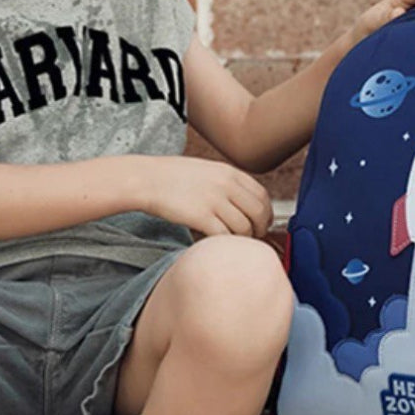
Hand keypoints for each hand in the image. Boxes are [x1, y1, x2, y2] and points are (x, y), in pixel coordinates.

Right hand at [135, 155, 273, 237]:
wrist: (147, 179)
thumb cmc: (172, 176)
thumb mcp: (207, 170)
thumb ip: (228, 182)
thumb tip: (244, 201)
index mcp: (230, 172)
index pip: (263, 195)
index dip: (267, 214)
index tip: (263, 224)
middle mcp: (226, 185)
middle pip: (259, 213)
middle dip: (260, 230)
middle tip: (253, 238)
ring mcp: (214, 200)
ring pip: (244, 227)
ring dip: (243, 240)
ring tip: (235, 244)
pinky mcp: (201, 216)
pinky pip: (224, 236)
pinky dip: (225, 244)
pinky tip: (219, 244)